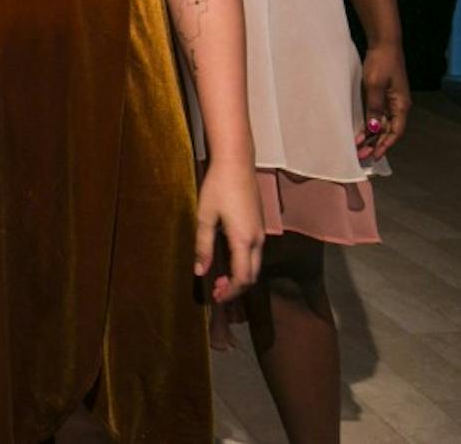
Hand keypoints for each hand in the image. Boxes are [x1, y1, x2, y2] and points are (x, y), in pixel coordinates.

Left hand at [196, 159, 262, 302]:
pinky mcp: (259, 225)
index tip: (216, 297)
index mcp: (244, 239)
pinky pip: (255, 253)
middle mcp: (257, 239)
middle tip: (216, 292)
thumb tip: (199, 271)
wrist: (236, 162)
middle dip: (236, 288)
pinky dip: (244, 264)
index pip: (242, 277)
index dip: (230, 292)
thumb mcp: (204, 216)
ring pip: (255, 265)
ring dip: (240, 276)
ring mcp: (261, 232)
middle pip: (252, 275)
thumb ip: (202, 246)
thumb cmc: (218, 186)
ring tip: (220, 280)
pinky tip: (228, 261)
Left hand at [356, 44, 409, 162]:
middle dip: (376, 144)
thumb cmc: (381, 63)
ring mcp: (391, 101)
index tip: (373, 155)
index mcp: (401, 105)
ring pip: (382, 125)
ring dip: (371, 137)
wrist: (384, 44)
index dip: (384, 145)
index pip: (395, 132)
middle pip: (388, 131)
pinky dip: (370, 125)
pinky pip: (377, 116)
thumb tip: (374, 129)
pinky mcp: (383, 96)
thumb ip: (374, 107)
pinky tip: (360, 132)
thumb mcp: (374, 85)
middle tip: (360, 156)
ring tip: (358, 148)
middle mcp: (398, 106)